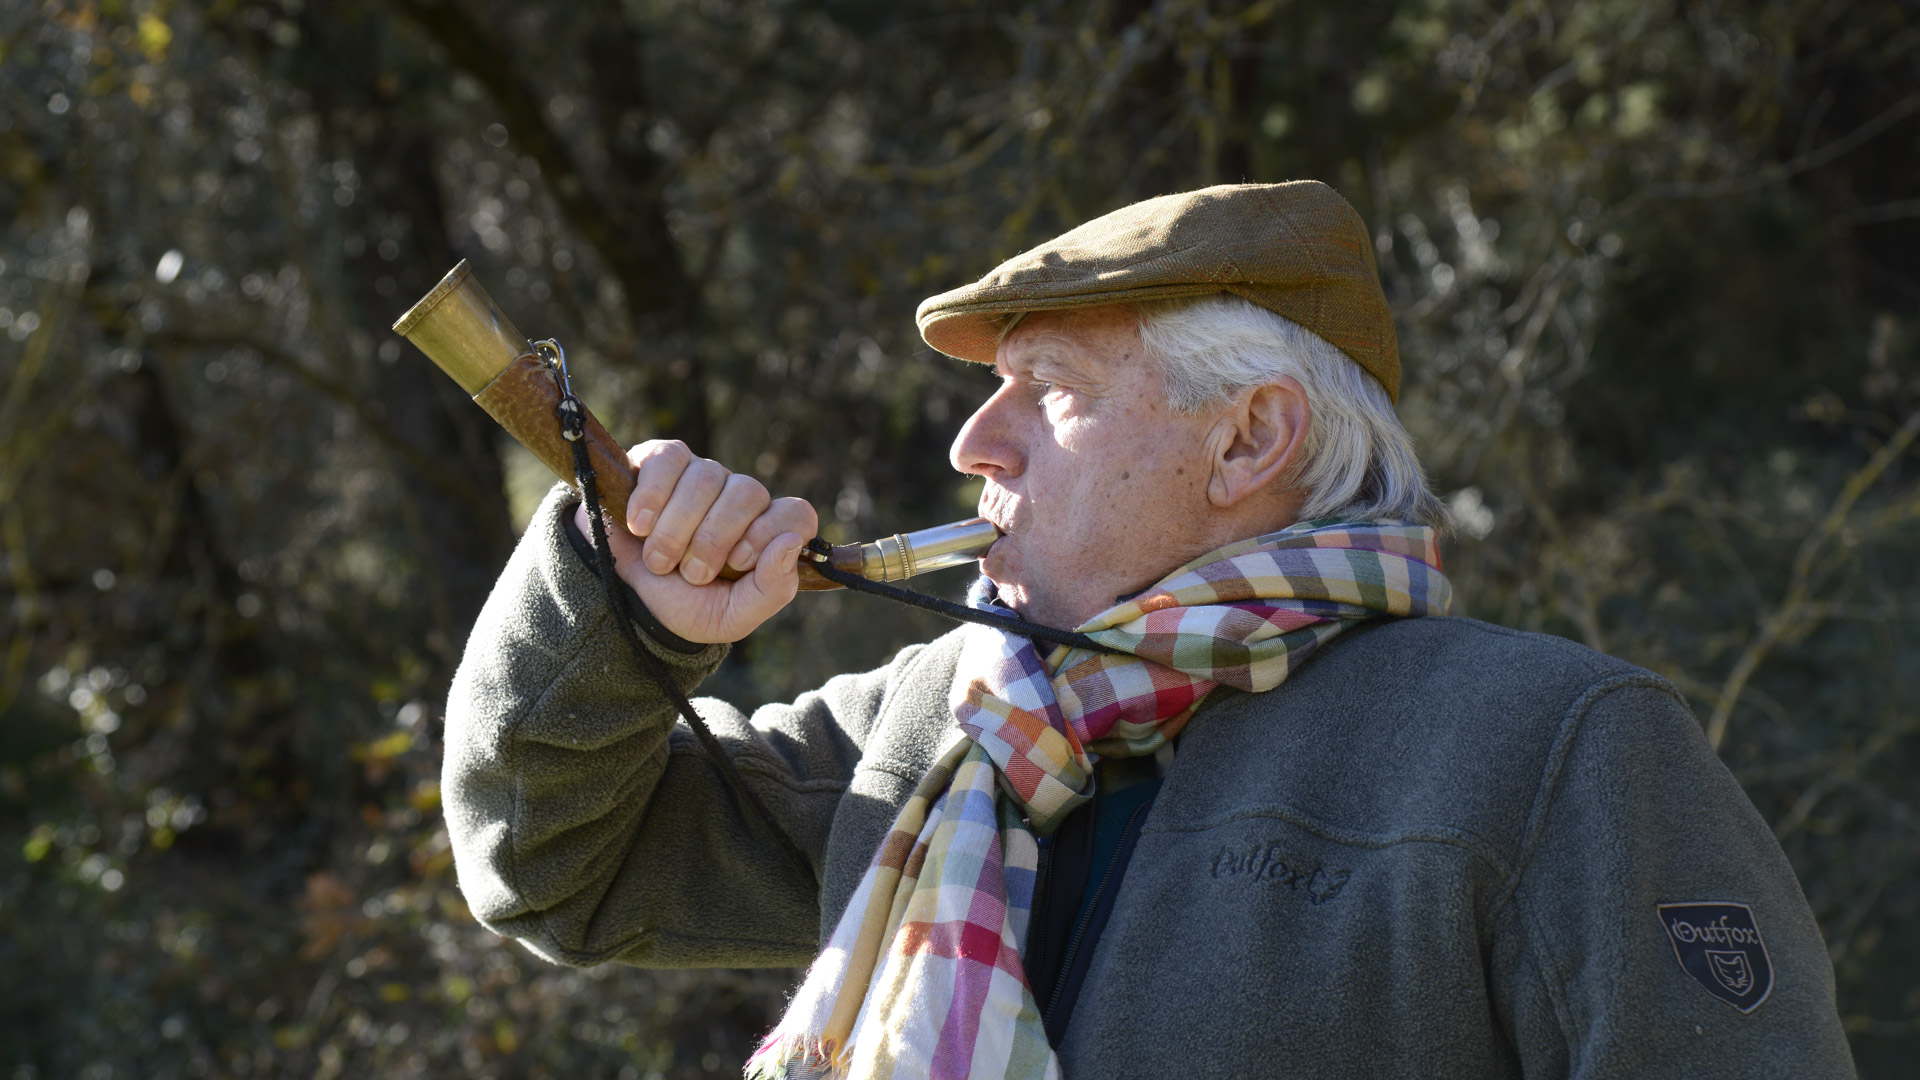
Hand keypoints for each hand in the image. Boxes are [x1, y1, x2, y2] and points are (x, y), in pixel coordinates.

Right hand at [574, 440, 817, 643]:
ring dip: (676, 529)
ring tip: (658, 560)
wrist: (623, 600)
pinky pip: (669, 459)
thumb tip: (790, 543)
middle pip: (747, 493)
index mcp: (764, 533)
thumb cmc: (683, 606)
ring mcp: (702, 475)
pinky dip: (651, 496)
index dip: (768, 534)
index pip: (796, 514)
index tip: (737, 563)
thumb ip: (771, 589)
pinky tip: (639, 525)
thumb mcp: (732, 616)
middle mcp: (739, 498)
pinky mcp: (661, 460)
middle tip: (690, 575)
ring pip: (706, 478)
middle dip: (713, 540)